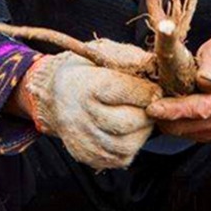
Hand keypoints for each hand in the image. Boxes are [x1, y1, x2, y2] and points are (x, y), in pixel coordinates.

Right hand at [21, 48, 162, 169]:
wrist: (54, 96)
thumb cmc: (84, 71)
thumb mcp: (102, 53)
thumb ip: (130, 58)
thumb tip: (157, 67)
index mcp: (87, 85)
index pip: (125, 91)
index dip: (147, 91)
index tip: (155, 88)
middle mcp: (82, 115)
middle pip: (129, 122)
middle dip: (147, 113)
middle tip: (149, 105)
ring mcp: (84, 139)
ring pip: (128, 145)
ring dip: (142, 131)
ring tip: (138, 117)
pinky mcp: (88, 156)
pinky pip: (121, 158)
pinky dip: (131, 145)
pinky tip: (128, 131)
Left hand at [145, 36, 210, 141]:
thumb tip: (204, 80)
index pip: (201, 108)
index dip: (174, 109)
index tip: (152, 108)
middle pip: (190, 124)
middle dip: (165, 116)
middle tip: (148, 100)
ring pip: (185, 131)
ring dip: (168, 120)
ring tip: (159, 100)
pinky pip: (186, 133)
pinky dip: (173, 122)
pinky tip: (170, 107)